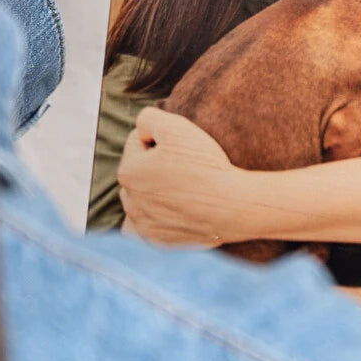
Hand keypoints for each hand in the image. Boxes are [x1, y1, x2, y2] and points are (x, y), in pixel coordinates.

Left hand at [118, 107, 253, 245]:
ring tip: (182, 187)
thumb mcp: (176, 127)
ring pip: (140, 198)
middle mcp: (129, 200)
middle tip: (185, 166)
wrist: (231, 206)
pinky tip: (168, 211)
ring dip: (153, 191)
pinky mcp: (157, 242)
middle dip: (154, 164)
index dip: (161, 137)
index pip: (137, 141)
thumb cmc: (204, 165)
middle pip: (139, 170)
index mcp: (128, 171)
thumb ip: (148, 118)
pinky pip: (144, 227)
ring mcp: (142, 224)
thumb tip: (142, 128)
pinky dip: (152, 219)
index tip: (183, 147)